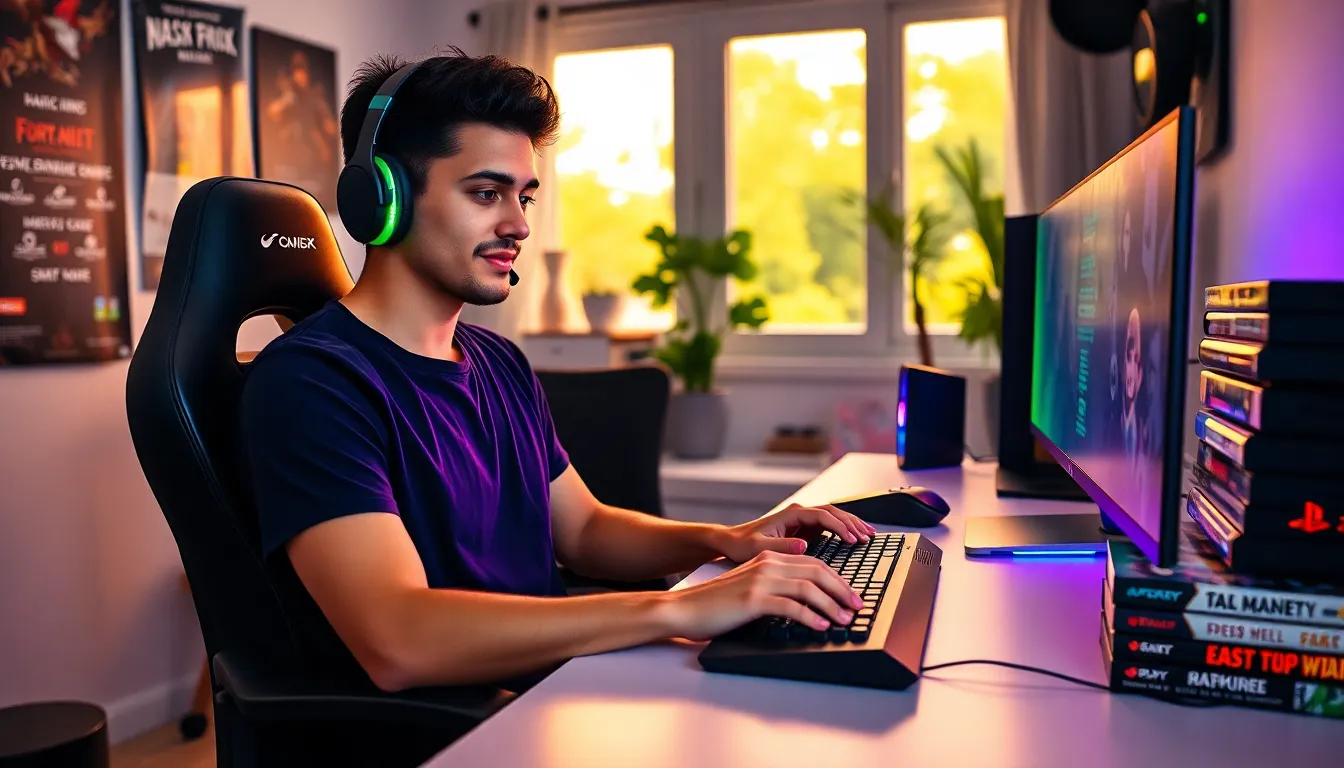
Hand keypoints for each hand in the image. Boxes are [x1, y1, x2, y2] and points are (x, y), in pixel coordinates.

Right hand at [659, 550, 865, 641]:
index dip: (837, 580)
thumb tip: (807, 605)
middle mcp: (767, 563)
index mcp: (768, 558)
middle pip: (817, 571)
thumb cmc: (716, 605)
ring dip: (832, 605)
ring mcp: (760, 580)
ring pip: (808, 587)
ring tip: (845, 619)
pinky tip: (821, 626)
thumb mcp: (750, 589)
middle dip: (842, 589)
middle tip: (857, 606)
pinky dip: (811, 617)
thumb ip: (776, 589)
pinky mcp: (753, 599)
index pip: (814, 563)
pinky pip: (791, 606)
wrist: (684, 609)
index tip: (851, 596)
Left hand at [714, 502, 876, 563]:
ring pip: (833, 517)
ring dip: (851, 524)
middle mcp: (799, 514)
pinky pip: (829, 527)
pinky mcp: (803, 530)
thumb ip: (783, 546)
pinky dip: (843, 531)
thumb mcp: (760, 549)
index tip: (852, 539)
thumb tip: (804, 545)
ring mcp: (802, 521)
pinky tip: (854, 538)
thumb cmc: (742, 545)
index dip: (839, 527)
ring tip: (868, 535)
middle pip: (833, 512)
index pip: (823, 516)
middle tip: (868, 536)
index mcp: (791, 514)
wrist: (731, 542)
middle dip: (852, 523)